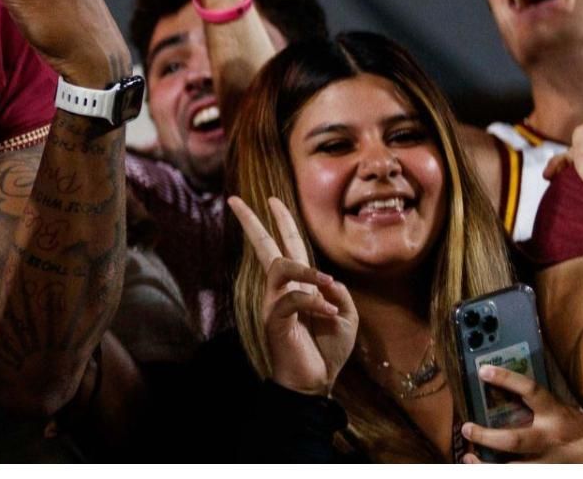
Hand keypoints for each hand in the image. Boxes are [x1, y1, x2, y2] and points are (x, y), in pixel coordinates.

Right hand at [229, 195, 356, 395]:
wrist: (315, 382)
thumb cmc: (328, 350)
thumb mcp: (346, 316)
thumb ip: (338, 292)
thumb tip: (325, 279)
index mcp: (298, 285)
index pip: (287, 247)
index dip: (281, 222)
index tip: (271, 200)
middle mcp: (281, 289)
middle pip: (263, 247)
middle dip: (251, 223)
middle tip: (236, 201)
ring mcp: (274, 303)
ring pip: (281, 267)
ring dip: (308, 272)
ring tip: (327, 285)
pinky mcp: (273, 319)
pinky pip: (291, 298)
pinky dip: (313, 301)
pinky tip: (326, 312)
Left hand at [458, 362, 582, 462]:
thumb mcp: (564, 410)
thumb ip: (539, 406)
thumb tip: (506, 394)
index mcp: (556, 414)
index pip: (530, 391)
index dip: (507, 378)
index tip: (483, 370)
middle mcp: (551, 438)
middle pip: (515, 440)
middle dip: (487, 437)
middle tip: (466, 428)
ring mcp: (550, 461)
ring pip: (514, 469)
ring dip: (487, 466)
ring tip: (468, 458)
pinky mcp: (550, 473)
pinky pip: (521, 475)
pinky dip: (501, 473)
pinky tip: (485, 470)